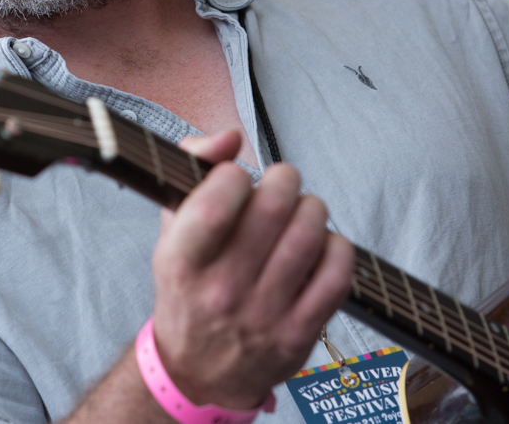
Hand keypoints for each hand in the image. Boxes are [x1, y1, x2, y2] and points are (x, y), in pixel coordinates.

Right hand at [149, 129, 352, 409]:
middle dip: (284, 179)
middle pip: (273, 208)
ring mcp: (264, 316)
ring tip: (302, 210)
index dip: (235, 174)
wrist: (197, 372)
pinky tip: (322, 244)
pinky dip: (338, 247)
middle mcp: (221, 291)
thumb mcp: (171, 232)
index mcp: (181, 263)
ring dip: (312, 208)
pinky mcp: (299, 334)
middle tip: (281, 183)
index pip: (216, 202)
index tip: (236, 177)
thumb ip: (191, 171)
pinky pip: (337, 274)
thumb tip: (230, 137)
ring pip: (310, 235)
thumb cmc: (187, 287)